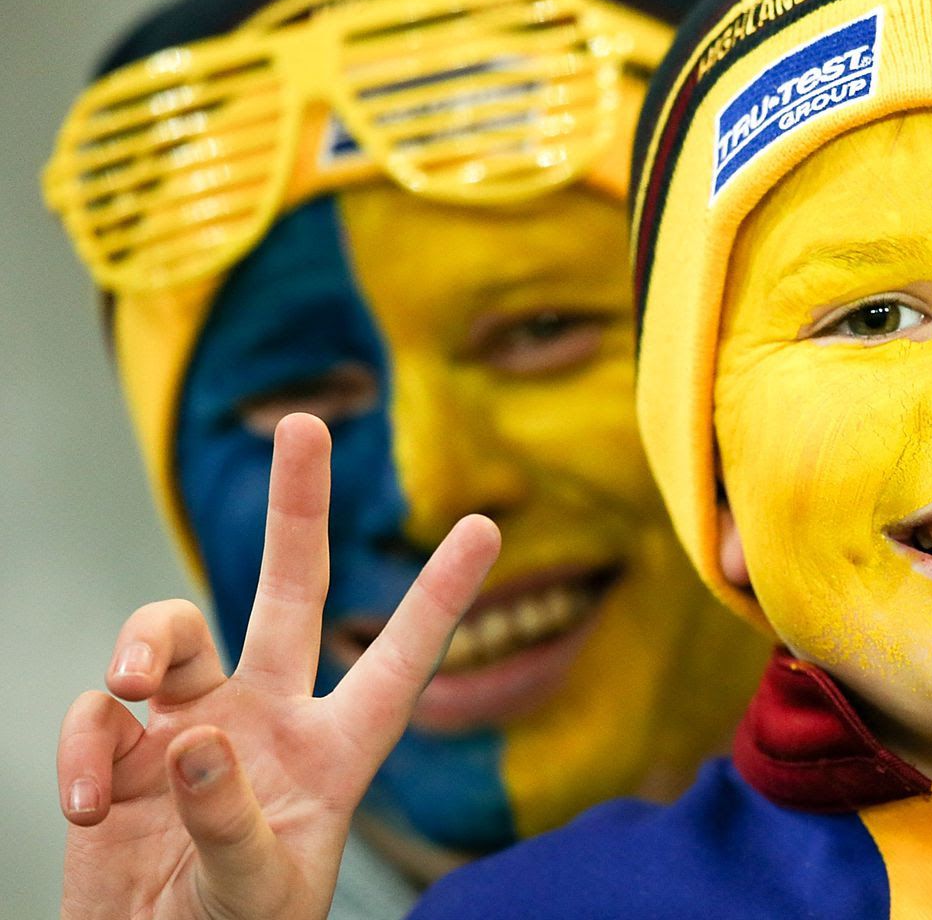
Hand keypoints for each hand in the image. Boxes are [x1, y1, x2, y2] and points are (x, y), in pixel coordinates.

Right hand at [55, 413, 498, 919]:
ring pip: (171, 632)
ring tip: (129, 687)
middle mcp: (270, 719)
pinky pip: (93, 715)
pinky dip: (80, 752)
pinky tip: (90, 810)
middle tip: (303, 423)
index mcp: (336, 752)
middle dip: (295, 508)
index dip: (440, 596)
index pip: (400, 661)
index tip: (487, 525)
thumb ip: (232, 820)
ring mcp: (192, 728)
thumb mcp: (256, 891)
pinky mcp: (121, 753)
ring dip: (143, 641)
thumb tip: (199, 736)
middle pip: (287, 591)